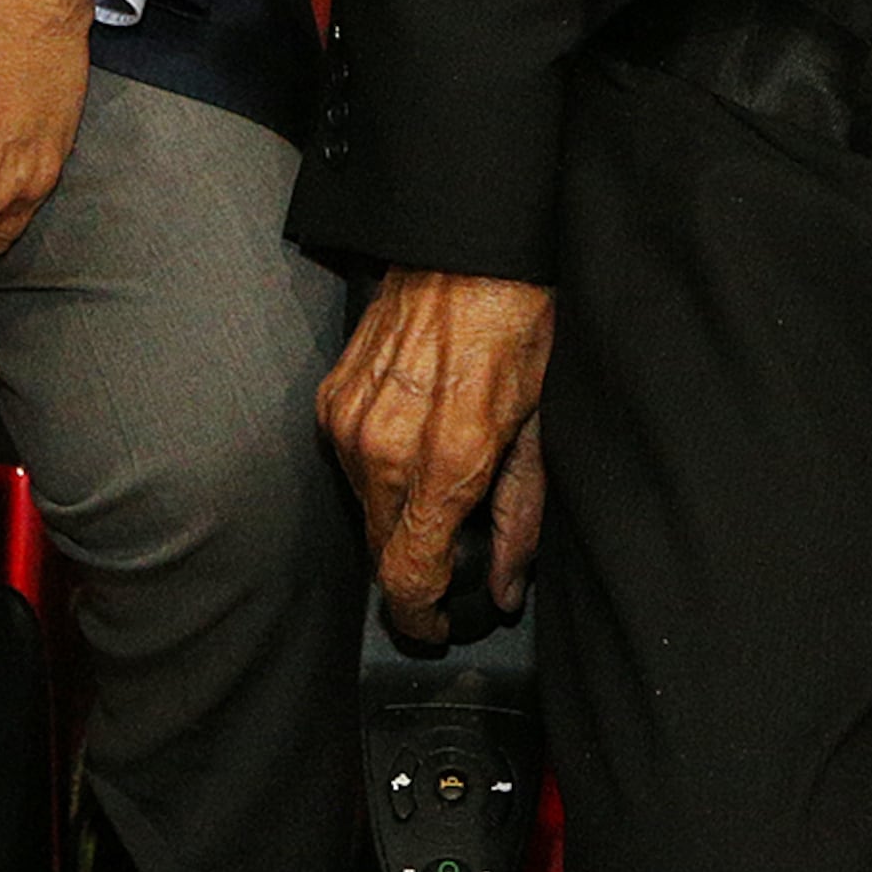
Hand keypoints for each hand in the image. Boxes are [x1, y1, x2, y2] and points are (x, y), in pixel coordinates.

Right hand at [319, 270, 554, 644]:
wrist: (467, 248)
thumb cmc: (517, 325)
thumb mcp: (539, 428)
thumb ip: (518, 520)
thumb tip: (503, 588)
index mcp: (445, 461)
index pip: (406, 575)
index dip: (421, 616)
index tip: (439, 623)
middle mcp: (385, 447)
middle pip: (380, 550)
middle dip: (414, 568)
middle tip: (451, 560)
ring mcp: (349, 420)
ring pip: (363, 508)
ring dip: (397, 515)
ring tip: (440, 482)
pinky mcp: (331, 397)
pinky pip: (348, 461)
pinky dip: (378, 469)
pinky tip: (413, 441)